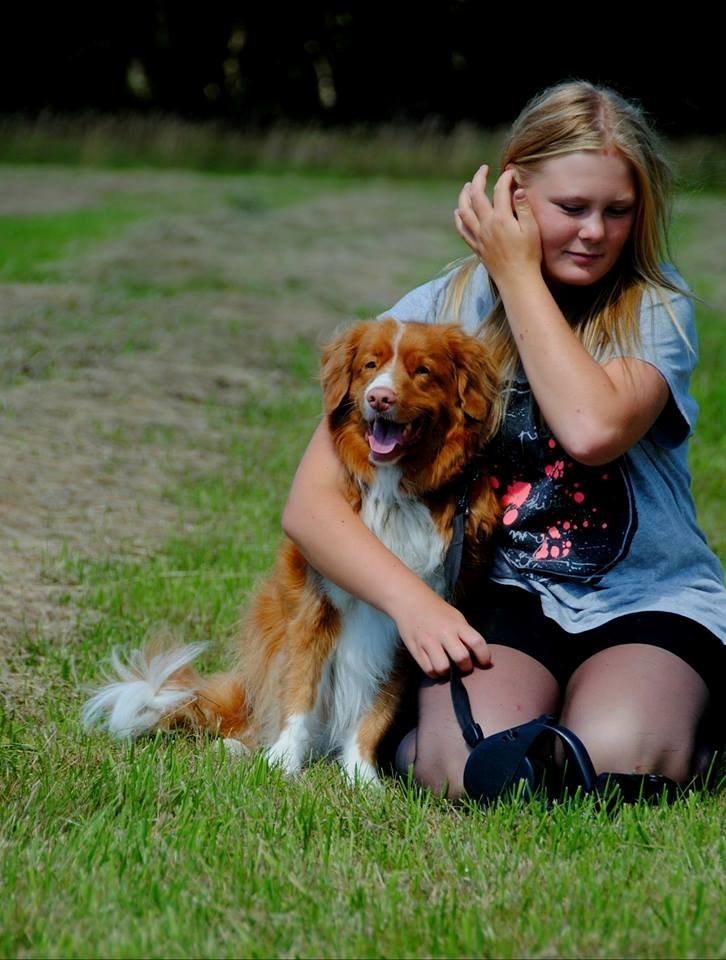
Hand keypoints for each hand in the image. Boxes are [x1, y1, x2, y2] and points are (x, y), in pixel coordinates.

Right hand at [389, 587, 490, 677]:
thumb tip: (475, 655)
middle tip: (464, 667)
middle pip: (461, 657)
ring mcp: (428, 642)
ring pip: (443, 667)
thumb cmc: (436, 610)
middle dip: (466, 667)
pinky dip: (434, 673)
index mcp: (457, 624)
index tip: (485, 663)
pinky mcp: (415, 649)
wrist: (410, 600)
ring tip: (448, 669)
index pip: (477, 642)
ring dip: (449, 673)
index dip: (484, 656)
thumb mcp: (455, 617)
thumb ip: (465, 634)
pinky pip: (428, 669)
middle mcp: (443, 633)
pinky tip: (436, 667)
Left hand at [454, 165, 541, 286]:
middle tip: (483, 169)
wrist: (517, 280)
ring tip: (468, 186)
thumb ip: (523, 208)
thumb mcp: (532, 229)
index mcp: (501, 218)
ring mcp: (479, 236)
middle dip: (478, 178)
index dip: (505, 177)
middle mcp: (486, 225)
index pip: (500, 189)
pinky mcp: (476, 247)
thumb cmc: (529, 255)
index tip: (511, 172)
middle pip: (476, 195)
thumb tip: (517, 189)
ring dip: (464, 195)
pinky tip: (458, 211)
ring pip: (464, 211)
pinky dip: (458, 218)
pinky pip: (462, 230)